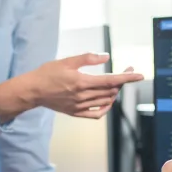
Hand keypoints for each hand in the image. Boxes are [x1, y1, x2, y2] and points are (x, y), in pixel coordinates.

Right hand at [26, 54, 142, 118]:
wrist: (33, 90)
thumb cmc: (48, 73)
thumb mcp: (67, 61)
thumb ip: (88, 58)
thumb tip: (106, 56)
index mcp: (81, 82)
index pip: (110, 80)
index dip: (127, 78)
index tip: (139, 75)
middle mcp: (82, 96)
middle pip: (110, 91)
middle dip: (122, 81)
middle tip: (126, 72)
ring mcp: (79, 106)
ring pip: (105, 102)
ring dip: (114, 93)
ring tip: (116, 83)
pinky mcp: (75, 113)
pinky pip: (96, 114)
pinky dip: (105, 109)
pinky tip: (107, 102)